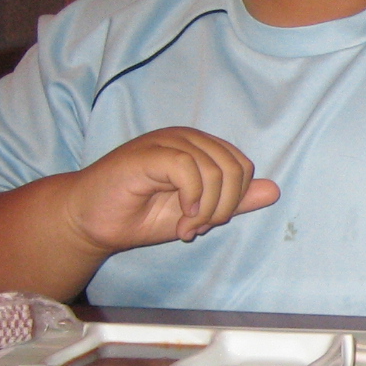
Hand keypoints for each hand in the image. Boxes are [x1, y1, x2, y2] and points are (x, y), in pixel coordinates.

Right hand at [62, 128, 279, 253]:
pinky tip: (180, 217)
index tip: (207, 223)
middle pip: (236, 167)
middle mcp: (186, 138)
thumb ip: (233, 202)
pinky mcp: (148, 153)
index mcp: (200, 147)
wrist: (91, 222)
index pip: (243, 165)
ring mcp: (166, 141)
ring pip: (215, 169)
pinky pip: (189, 168)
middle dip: (224, 207)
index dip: (234, 200)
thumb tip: (274, 190)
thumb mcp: (197, 213)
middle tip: (197, 227)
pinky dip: (192, 199)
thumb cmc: (140, 215)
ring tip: (186, 226)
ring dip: (207, 209)